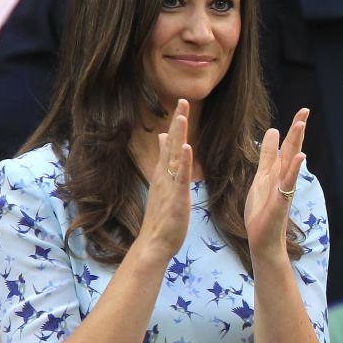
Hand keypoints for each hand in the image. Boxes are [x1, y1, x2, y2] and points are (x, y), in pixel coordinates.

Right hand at [135, 100, 192, 261]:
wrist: (155, 242)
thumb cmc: (162, 216)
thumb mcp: (164, 184)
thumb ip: (165, 162)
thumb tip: (164, 140)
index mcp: (165, 172)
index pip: (171, 143)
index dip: (177, 124)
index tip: (181, 104)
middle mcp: (165, 175)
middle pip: (172, 143)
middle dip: (178, 121)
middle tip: (183, 100)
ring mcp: (170, 185)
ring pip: (175, 156)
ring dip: (178, 136)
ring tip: (182, 116)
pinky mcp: (177, 197)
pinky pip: (181, 177)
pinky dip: (184, 162)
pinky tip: (187, 148)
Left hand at [245, 108, 306, 260]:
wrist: (263, 238)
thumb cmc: (262, 210)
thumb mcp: (261, 177)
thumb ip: (267, 155)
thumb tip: (273, 131)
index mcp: (277, 171)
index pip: (287, 146)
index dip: (294, 129)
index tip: (303, 111)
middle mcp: (283, 177)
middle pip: (292, 149)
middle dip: (298, 129)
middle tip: (305, 110)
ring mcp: (284, 189)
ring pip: (291, 162)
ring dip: (296, 143)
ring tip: (301, 125)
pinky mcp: (281, 201)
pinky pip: (288, 183)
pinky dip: (294, 170)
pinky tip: (300, 157)